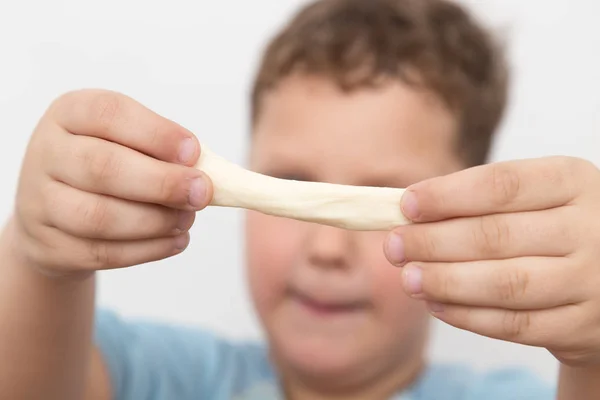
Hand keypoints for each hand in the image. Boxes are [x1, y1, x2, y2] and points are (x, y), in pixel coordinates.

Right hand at [9, 89, 212, 276]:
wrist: (57, 213)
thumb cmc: (109, 167)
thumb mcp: (128, 143)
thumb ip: (163, 151)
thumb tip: (209, 173)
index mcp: (70, 113)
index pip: (109, 114)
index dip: (156, 134)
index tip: (194, 152)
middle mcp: (47, 152)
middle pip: (102, 168)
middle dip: (162, 183)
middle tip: (202, 193)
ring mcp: (38, 201)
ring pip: (99, 217)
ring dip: (155, 221)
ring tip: (188, 219)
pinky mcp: (47, 244)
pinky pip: (101, 253)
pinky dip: (147, 249)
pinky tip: (175, 241)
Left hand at [383, 157, 599, 366]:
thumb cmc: (551, 228)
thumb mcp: (533, 198)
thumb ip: (477, 200)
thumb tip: (407, 210)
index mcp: (573, 181)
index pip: (501, 185)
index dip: (447, 196)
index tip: (406, 206)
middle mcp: (591, 229)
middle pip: (496, 236)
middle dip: (433, 242)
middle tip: (393, 246)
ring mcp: (591, 281)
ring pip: (504, 284)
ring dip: (445, 282)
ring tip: (408, 278)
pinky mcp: (581, 326)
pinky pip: (515, 325)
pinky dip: (468, 316)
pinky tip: (437, 304)